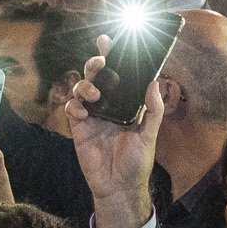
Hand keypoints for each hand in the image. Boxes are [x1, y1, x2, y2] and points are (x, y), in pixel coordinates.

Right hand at [62, 44, 163, 227]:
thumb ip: (153, 109)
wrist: (120, 187)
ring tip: (95, 94)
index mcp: (125, 103)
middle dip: (95, 63)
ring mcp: (92, 115)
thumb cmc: (137, 162)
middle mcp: (108, 105)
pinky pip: (72, 108)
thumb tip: (155, 82)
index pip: (119, 75)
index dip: (112, 56)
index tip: (109, 40)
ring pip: (81, 88)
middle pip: (97, 76)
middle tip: (100, 61)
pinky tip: (83, 111)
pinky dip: (74, 105)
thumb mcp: (150, 135)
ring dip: (85, 85)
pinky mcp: (79, 128)